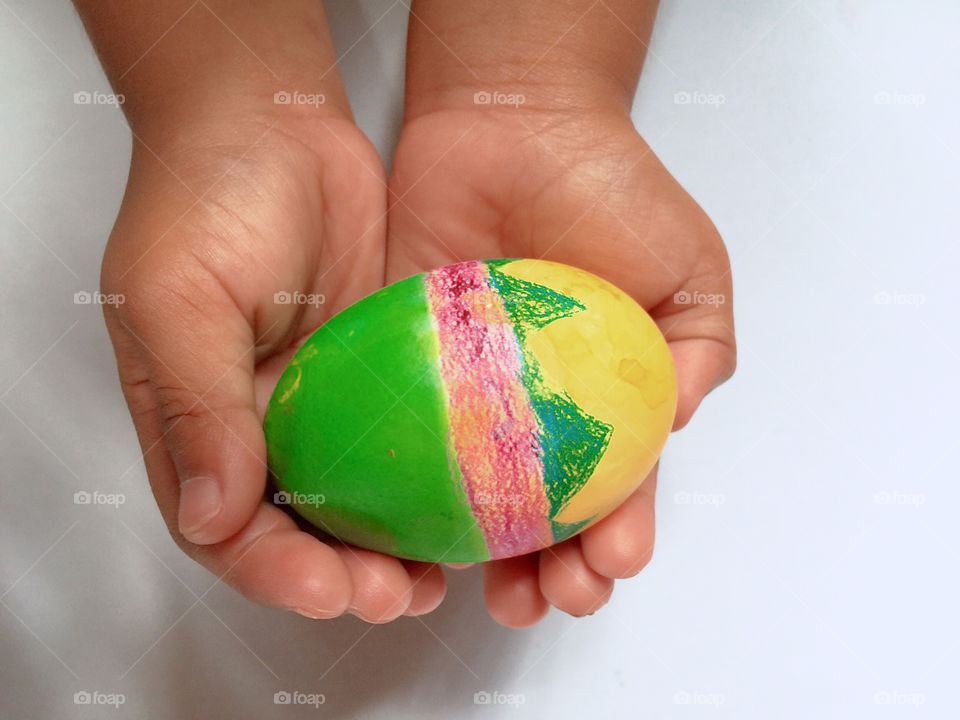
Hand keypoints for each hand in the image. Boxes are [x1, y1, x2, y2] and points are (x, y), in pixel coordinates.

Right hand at [101, 107, 446, 621]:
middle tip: (395, 594)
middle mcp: (261, 423)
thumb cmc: (205, 197)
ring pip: (359, 499)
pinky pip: (407, 439)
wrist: (275, 121)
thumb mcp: (178, 300)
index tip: (324, 585)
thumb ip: (195, 405)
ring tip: (437, 576)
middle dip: (342, 575)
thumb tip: (212, 514)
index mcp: (196, 420)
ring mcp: (326, 400)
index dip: (271, 569)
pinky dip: (430, 482)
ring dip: (393, 546)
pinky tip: (466, 505)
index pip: (225, 526)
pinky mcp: (381, 370)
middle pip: (298, 529)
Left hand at [387, 105, 735, 625]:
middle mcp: (534, 411)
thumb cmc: (609, 187)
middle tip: (548, 597)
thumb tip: (679, 421)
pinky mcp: (406, 370)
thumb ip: (699, 349)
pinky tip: (413, 532)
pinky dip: (406, 494)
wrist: (514, 122)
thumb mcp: (688, 268)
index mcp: (606, 400)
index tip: (615, 559)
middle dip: (552, 569)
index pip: (614, 490)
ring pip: (470, 502)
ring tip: (490, 593)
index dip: (618, 534)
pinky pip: (402, 443)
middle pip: (541, 515)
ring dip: (482, 558)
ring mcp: (466, 397)